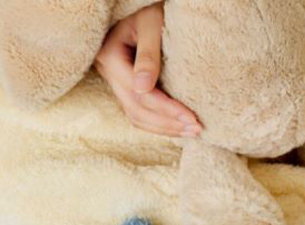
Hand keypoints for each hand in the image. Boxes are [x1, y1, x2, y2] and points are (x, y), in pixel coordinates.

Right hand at [94, 2, 201, 136]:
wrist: (142, 6)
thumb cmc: (148, 9)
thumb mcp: (151, 24)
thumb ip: (148, 54)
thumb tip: (143, 88)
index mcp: (110, 56)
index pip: (141, 94)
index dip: (167, 110)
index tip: (192, 118)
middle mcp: (108, 72)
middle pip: (137, 110)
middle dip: (168, 123)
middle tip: (197, 130)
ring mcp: (113, 81)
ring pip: (136, 116)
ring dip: (164, 128)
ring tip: (191, 132)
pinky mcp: (124, 86)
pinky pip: (138, 112)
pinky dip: (158, 123)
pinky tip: (177, 127)